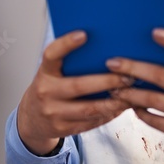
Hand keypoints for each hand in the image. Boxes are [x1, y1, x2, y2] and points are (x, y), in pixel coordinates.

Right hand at [16, 30, 131, 154]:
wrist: (31, 119)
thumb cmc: (50, 88)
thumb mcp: (51, 74)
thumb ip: (69, 63)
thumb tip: (104, 50)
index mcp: (44, 73)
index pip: (52, 55)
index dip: (66, 44)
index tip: (84, 34)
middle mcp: (46, 92)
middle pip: (78, 85)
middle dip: (107, 81)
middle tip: (128, 76)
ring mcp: (53, 113)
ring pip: (89, 109)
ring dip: (114, 102)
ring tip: (131, 94)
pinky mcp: (63, 129)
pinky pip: (91, 122)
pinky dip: (109, 115)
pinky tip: (122, 108)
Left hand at [105, 28, 163, 163]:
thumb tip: (150, 53)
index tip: (155, 32)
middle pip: (161, 76)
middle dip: (133, 68)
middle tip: (112, 63)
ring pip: (153, 100)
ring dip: (130, 94)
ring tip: (115, 89)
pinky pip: (155, 120)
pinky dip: (140, 112)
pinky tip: (132, 107)